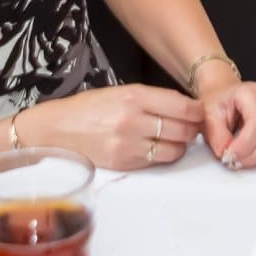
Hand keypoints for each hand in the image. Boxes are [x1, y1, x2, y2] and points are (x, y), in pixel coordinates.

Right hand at [31, 83, 205, 171]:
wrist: (55, 130)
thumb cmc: (88, 108)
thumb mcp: (119, 92)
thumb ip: (151, 99)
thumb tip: (184, 108)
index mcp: (134, 96)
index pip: (183, 107)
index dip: (198, 112)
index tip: (200, 112)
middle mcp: (134, 120)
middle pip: (183, 130)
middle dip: (192, 130)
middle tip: (191, 128)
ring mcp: (129, 144)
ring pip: (174, 150)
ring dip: (180, 146)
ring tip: (174, 139)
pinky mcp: (124, 163)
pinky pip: (156, 161)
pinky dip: (162, 156)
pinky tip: (155, 148)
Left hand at [199, 77, 255, 169]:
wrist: (226, 98)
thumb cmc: (220, 104)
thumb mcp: (208, 116)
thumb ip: (216, 135)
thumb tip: (226, 152)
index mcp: (252, 93)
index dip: (245, 143)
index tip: (230, 155)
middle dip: (255, 153)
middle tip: (237, 161)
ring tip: (243, 158)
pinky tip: (254, 153)